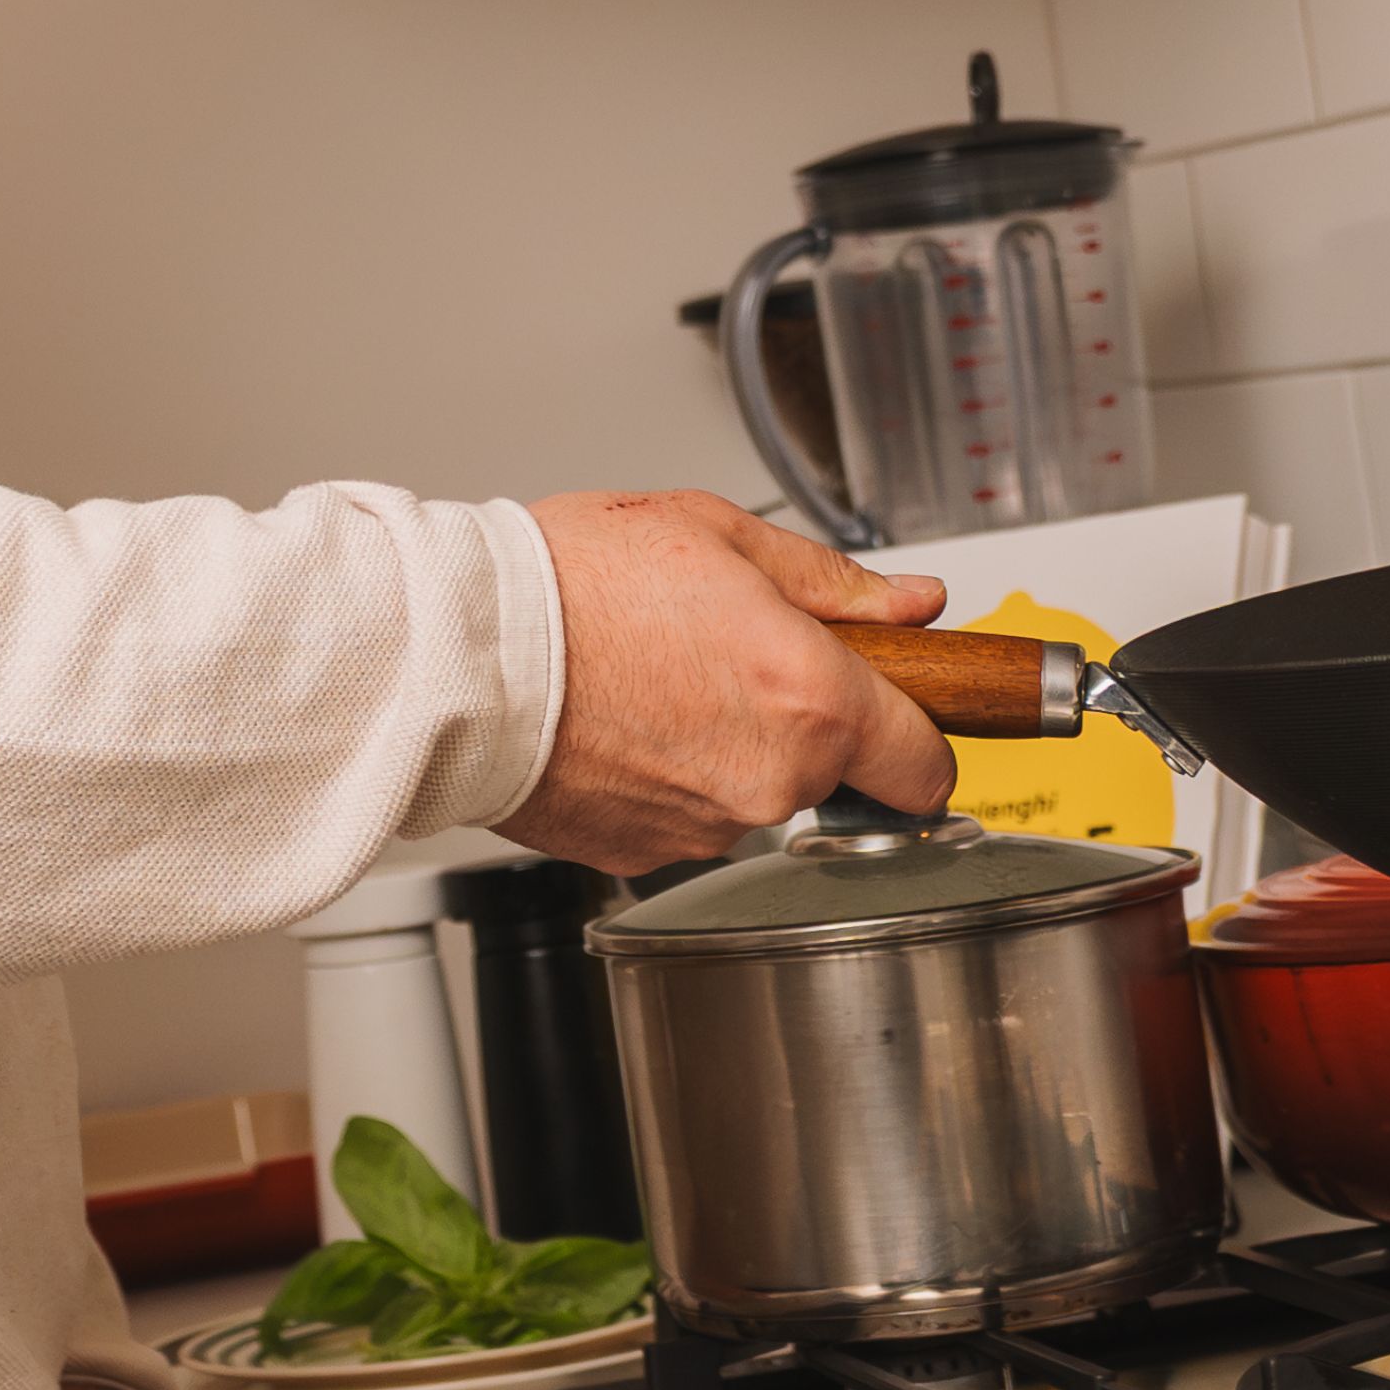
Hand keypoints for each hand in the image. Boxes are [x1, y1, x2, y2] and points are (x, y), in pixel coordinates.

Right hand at [505, 489, 954, 872]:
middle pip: (831, 771)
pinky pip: (685, 814)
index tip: (906, 719)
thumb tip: (913, 604)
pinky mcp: (642, 854)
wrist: (461, 651)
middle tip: (730, 653)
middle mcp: (768, 778)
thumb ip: (834, 581)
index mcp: (810, 697)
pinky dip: (666, 775)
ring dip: (725, 745)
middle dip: (798, 719)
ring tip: (655, 676)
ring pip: (752, 792)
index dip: (922, 737)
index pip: (927, 765)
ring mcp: (705, 826)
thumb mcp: (720, 535)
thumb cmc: (572, 583)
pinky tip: (621, 718)